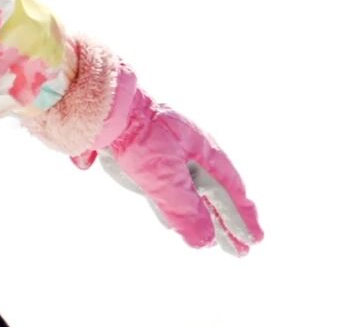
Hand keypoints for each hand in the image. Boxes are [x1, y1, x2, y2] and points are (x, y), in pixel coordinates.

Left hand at [73, 66, 263, 255]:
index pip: (230, 192)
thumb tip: (205, 242)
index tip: (254, 240)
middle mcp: (193, 158)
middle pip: (217, 197)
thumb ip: (185, 211)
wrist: (108, 111)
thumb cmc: (140, 138)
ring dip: (206, 222)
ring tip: (216, 244)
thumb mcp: (165, 178)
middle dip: (229, 225)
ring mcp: (172, 161)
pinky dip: (181, 211)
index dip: (242, 218)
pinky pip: (173, 194)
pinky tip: (175, 225)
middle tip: (242, 251)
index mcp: (205, 154)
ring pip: (195, 198)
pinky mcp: (150, 166)